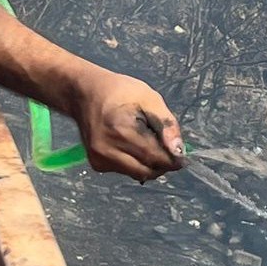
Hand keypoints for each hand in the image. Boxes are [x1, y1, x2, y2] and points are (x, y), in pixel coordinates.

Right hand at [66, 67, 183, 181]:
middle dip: (162, 164)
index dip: (173, 160)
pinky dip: (135, 163)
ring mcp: (100, 159)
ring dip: (149, 164)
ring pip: (137, 173)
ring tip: (148, 143)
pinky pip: (125, 171)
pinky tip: (133, 146)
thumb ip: (166, 124)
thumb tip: (179, 151)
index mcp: (122, 131)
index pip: (155, 158)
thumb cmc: (119, 91)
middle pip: (147, 171)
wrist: (84, 93)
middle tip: (168, 150)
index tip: (182, 156)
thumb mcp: (149, 98)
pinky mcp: (96, 164)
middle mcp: (108, 150)